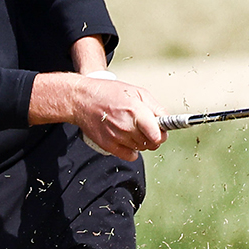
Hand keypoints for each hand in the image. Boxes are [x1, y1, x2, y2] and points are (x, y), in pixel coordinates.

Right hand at [29, 69, 163, 161]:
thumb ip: (155, 107)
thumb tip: (167, 120)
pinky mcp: (109, 146)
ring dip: (142, 141)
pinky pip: (131, 156)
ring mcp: (117, 138)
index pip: (158, 135)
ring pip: (142, 149)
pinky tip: (127, 138)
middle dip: (153, 136)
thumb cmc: (108, 93)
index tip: (162, 130)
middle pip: (152, 144)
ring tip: (132, 128)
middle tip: (146, 127)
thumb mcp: (137, 92)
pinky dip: (132, 150)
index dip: (162, 133)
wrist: (82, 100)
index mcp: (135, 111)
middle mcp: (126, 126)